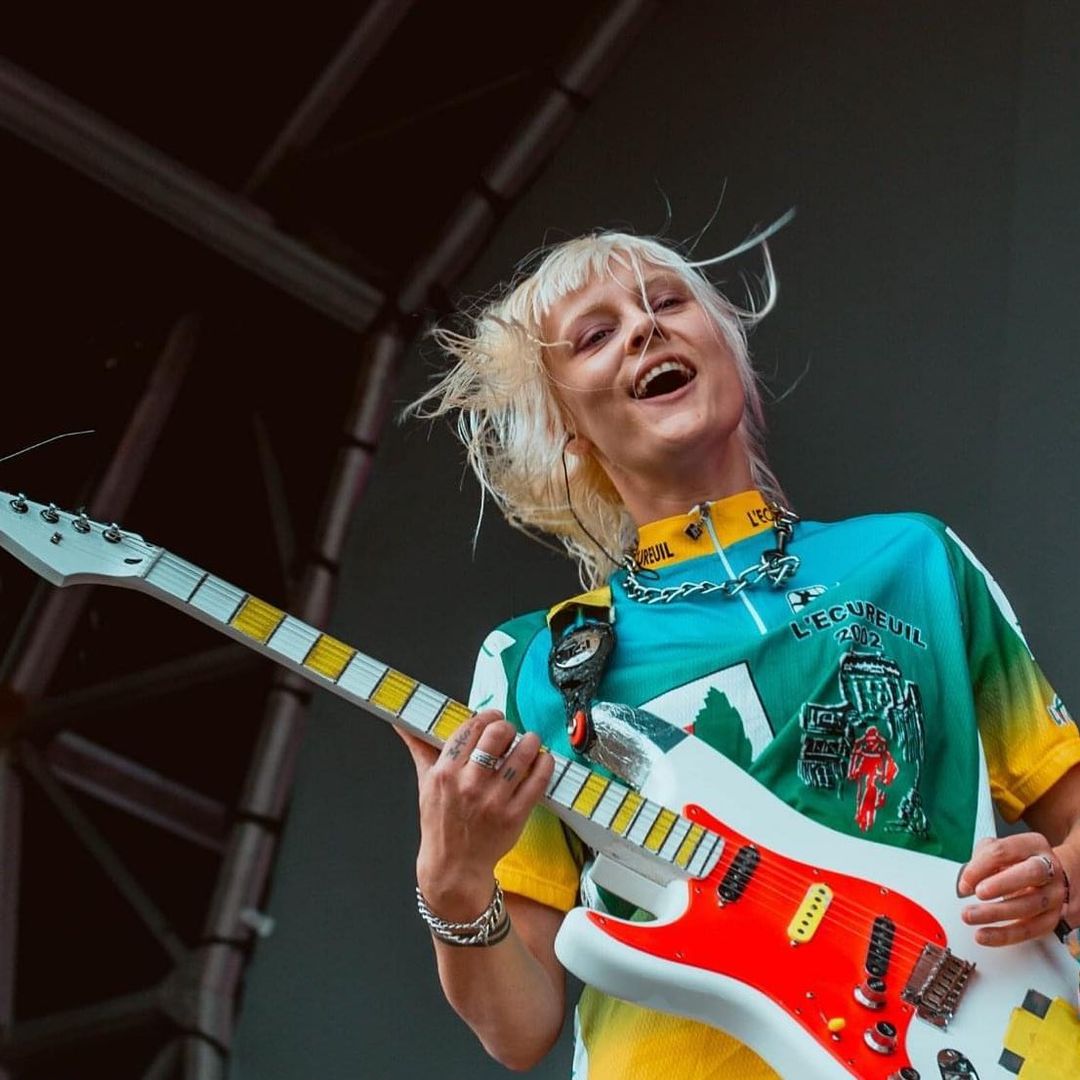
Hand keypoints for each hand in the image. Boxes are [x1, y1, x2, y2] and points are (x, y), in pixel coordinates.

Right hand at [396, 710, 553, 919]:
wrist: (453, 867)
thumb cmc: (439, 823)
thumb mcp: (425, 784)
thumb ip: (420, 749)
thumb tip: (403, 724)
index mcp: (445, 773)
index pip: (471, 728)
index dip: (487, 716)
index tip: (493, 716)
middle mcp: (469, 785)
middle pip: (497, 735)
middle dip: (507, 726)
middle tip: (510, 731)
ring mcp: (493, 801)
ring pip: (521, 755)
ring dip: (531, 741)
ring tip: (531, 741)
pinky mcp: (514, 816)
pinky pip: (537, 782)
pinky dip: (544, 765)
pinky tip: (542, 760)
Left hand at [957, 834, 1067, 945]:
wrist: (1049, 877)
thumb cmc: (1018, 861)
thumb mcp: (999, 850)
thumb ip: (982, 859)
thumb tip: (966, 880)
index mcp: (1033, 845)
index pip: (1004, 851)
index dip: (980, 866)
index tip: (964, 881)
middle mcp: (1048, 869)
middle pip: (1030, 873)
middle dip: (1002, 884)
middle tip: (978, 893)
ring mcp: (1053, 895)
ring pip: (1029, 905)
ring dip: (996, 913)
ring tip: (970, 916)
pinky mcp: (1052, 918)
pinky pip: (1030, 930)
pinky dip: (1005, 935)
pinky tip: (985, 934)